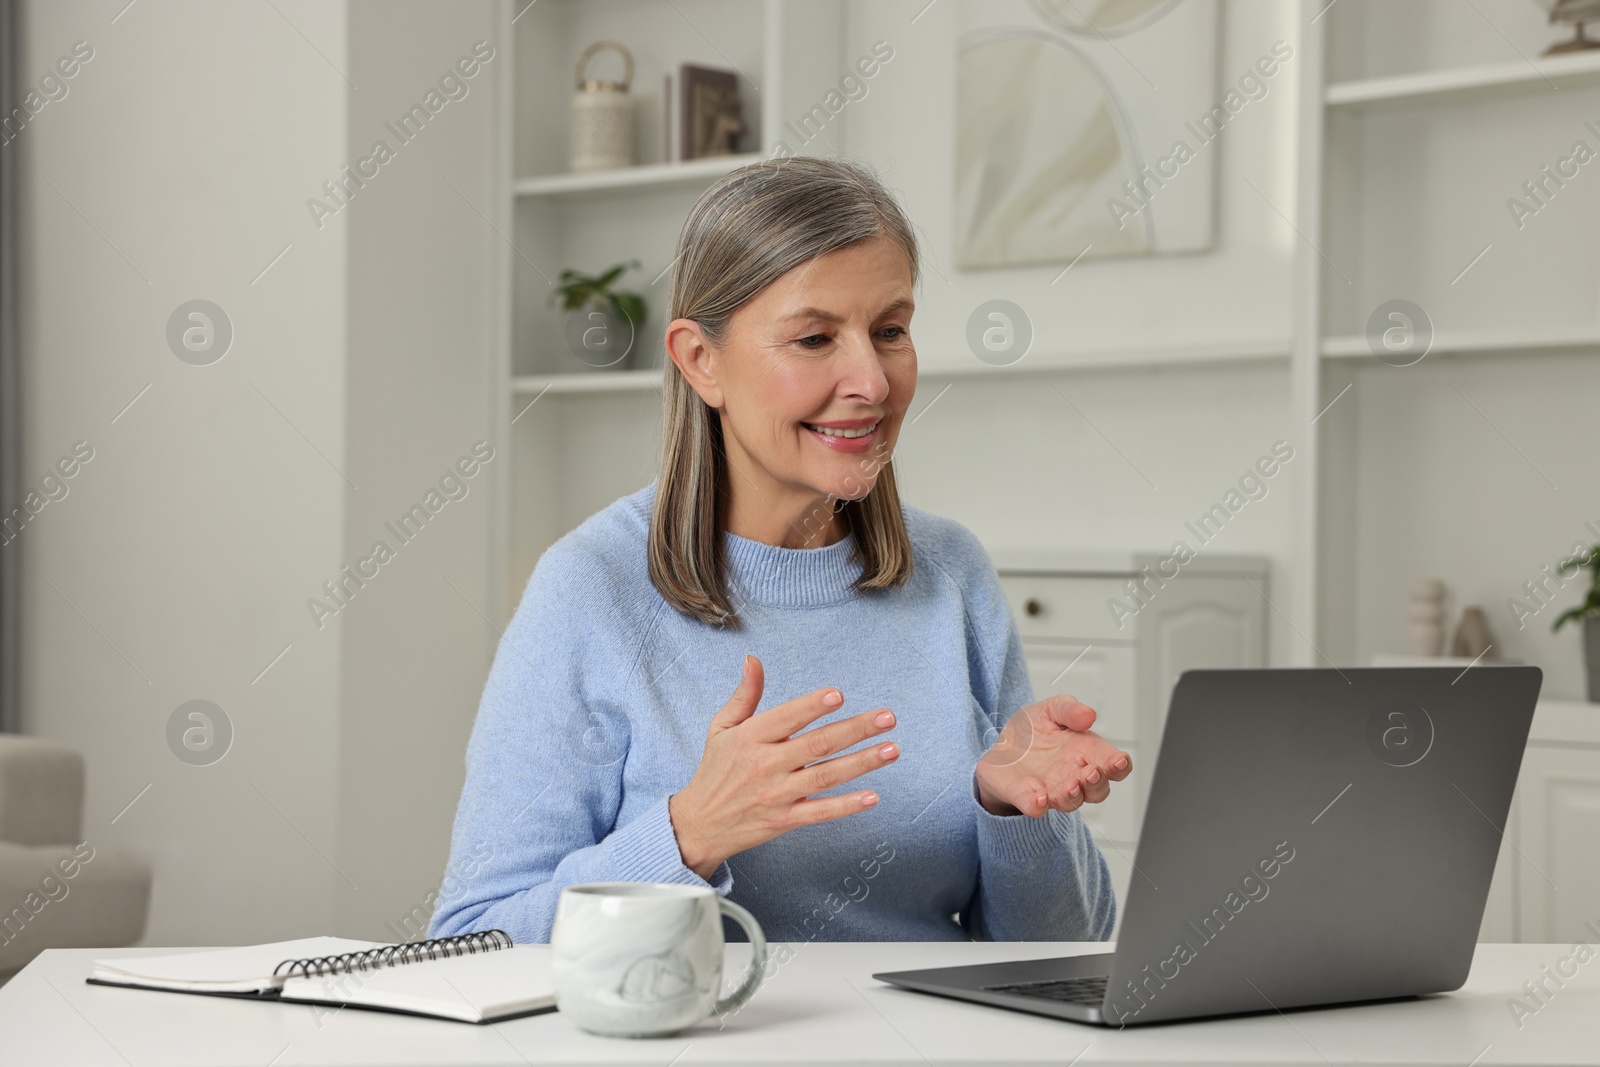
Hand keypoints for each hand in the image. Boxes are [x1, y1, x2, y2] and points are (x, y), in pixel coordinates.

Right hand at [667, 655, 898, 879]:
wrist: (700, 824)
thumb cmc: (715, 769)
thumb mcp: (721, 728)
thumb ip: (744, 695)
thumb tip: (753, 659)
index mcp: (750, 738)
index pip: (786, 718)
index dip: (811, 706)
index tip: (838, 694)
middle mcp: (765, 765)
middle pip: (816, 745)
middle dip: (854, 730)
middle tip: (887, 717)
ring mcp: (777, 794)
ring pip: (825, 777)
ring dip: (861, 763)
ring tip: (892, 749)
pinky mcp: (785, 820)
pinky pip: (820, 813)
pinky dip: (847, 806)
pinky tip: (873, 796)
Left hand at [974, 694, 1130, 817]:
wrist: (1000, 743)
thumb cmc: (1033, 728)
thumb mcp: (1051, 709)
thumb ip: (1070, 710)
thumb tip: (1089, 715)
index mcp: (1085, 751)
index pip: (1111, 763)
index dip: (1120, 765)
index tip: (1119, 761)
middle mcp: (1073, 775)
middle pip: (1097, 790)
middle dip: (1097, 784)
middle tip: (1090, 773)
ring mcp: (1051, 789)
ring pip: (1071, 803)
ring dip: (1073, 797)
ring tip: (1069, 786)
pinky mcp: (1025, 796)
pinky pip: (1035, 807)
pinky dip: (1037, 806)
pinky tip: (1039, 798)